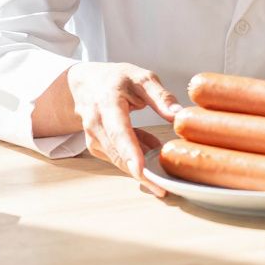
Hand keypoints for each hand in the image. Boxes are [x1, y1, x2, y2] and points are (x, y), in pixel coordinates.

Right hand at [66, 62, 182, 197]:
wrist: (85, 82)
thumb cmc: (115, 79)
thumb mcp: (142, 77)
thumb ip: (161, 96)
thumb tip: (179, 114)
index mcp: (108, 102)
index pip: (119, 131)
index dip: (130, 152)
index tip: (141, 170)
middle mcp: (96, 122)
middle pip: (118, 153)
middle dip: (140, 172)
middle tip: (161, 187)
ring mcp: (93, 137)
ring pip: (120, 159)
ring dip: (142, 162)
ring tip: (162, 155)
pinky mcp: (96, 147)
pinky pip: (119, 157)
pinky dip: (136, 155)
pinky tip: (149, 145)